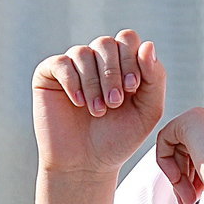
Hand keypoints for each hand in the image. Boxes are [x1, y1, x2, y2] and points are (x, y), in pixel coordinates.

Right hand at [32, 30, 165, 174]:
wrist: (87, 164)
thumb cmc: (118, 138)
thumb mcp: (148, 111)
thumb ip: (155, 78)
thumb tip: (147, 44)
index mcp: (122, 64)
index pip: (127, 39)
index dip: (132, 59)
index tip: (133, 88)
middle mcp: (96, 61)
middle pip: (106, 43)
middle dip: (113, 73)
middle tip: (115, 103)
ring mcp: (72, 66)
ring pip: (84, 53)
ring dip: (94, 84)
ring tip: (98, 110)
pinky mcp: (48, 75)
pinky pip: (61, 63)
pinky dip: (72, 82)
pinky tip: (78, 103)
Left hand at [156, 105, 203, 203]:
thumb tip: (191, 177)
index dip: (199, 173)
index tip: (200, 194)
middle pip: (191, 146)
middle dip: (186, 177)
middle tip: (189, 201)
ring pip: (178, 146)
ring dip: (179, 176)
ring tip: (188, 200)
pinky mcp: (191, 119)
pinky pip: (165, 138)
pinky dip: (166, 161)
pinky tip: (178, 180)